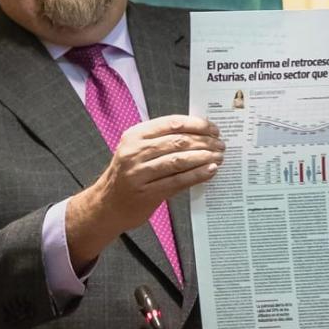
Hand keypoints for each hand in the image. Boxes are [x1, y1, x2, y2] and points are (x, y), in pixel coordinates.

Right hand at [66, 115, 221, 268]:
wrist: (107, 204)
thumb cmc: (129, 173)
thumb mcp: (138, 149)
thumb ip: (162, 139)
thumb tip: (200, 133)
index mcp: (135, 135)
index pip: (171, 123)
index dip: (196, 124)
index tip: (214, 129)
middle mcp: (134, 152)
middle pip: (178, 141)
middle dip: (204, 142)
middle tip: (221, 145)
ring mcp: (139, 173)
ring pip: (179, 160)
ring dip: (204, 157)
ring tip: (219, 157)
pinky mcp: (146, 193)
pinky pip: (178, 181)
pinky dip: (197, 174)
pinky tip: (210, 171)